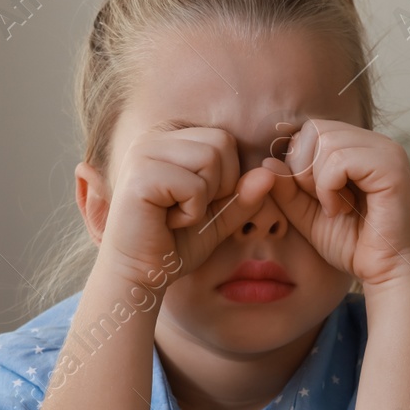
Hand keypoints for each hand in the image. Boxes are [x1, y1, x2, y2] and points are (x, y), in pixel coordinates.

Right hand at [88, 126, 274, 287]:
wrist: (138, 273)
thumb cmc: (175, 242)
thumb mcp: (219, 215)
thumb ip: (244, 194)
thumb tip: (271, 174)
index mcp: (169, 138)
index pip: (224, 140)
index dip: (226, 178)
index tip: (194, 202)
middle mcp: (153, 137)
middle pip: (221, 143)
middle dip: (218, 185)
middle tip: (187, 209)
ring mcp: (142, 152)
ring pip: (211, 159)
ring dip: (204, 199)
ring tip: (176, 214)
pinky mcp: (140, 176)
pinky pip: (195, 186)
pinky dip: (191, 212)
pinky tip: (166, 221)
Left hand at [265, 120, 409, 287]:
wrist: (386, 273)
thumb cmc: (353, 246)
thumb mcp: (309, 214)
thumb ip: (288, 190)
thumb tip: (266, 163)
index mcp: (360, 147)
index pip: (311, 130)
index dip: (299, 163)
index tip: (315, 197)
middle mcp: (376, 143)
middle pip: (315, 129)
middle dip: (304, 168)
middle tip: (322, 201)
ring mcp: (387, 152)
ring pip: (326, 140)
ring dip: (318, 181)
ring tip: (336, 208)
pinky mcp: (391, 168)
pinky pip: (340, 159)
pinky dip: (329, 188)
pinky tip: (342, 209)